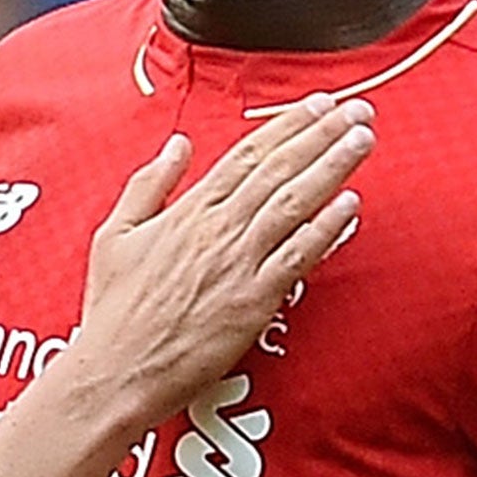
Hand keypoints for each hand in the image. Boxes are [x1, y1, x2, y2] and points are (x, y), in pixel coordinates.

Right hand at [72, 95, 372, 430]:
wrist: (115, 372)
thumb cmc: (113, 310)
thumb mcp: (115, 234)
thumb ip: (150, 184)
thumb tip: (179, 144)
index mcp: (187, 211)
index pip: (247, 155)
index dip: (287, 126)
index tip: (319, 105)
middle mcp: (217, 230)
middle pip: (279, 170)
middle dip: (322, 134)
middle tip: (358, 109)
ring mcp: (238, 265)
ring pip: (293, 203)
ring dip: (332, 167)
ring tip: (363, 139)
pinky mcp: (253, 303)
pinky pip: (296, 258)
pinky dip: (325, 229)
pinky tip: (351, 205)